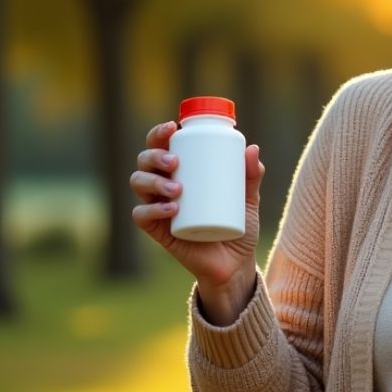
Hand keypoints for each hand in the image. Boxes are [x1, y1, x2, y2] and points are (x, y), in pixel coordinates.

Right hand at [130, 121, 263, 323]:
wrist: (236, 264)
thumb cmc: (238, 225)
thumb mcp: (248, 199)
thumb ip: (251, 176)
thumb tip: (253, 149)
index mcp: (182, 172)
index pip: (162, 146)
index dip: (160, 133)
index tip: (173, 127)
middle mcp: (164, 187)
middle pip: (144, 162)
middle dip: (154, 156)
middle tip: (175, 163)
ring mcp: (159, 208)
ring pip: (138, 184)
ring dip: (153, 182)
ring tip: (178, 189)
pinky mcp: (158, 231)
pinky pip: (142, 216)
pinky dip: (151, 210)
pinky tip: (170, 208)